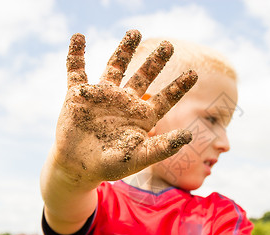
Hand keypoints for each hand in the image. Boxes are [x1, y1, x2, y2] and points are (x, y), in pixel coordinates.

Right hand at [53, 30, 197, 184]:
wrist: (78, 168)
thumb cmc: (110, 165)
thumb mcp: (139, 157)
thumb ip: (162, 147)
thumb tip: (189, 136)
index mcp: (141, 116)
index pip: (165, 97)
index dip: (179, 86)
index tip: (194, 74)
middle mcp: (124, 102)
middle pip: (144, 76)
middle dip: (156, 60)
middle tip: (168, 45)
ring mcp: (102, 96)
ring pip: (116, 66)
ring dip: (124, 49)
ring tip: (136, 32)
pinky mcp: (77, 95)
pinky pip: (76, 70)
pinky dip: (76, 55)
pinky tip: (79, 37)